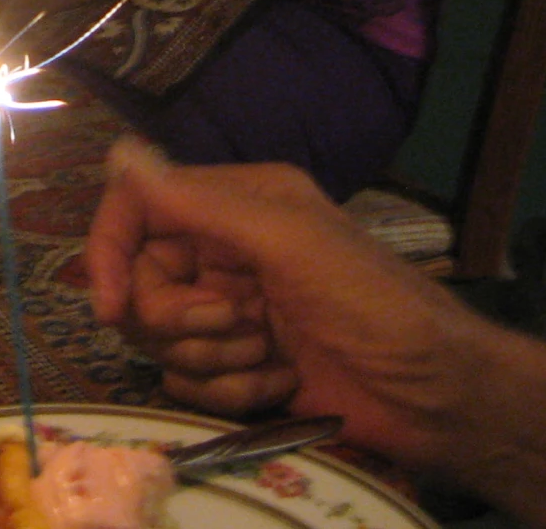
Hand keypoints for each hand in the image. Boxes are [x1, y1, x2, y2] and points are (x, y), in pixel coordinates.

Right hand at [87, 140, 486, 469]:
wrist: (436, 394)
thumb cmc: (372, 303)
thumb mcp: (286, 241)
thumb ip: (199, 202)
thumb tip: (121, 152)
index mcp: (237, 202)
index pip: (138, 208)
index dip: (110, 251)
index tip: (110, 306)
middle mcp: (225, 250)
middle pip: (141, 282)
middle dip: (179, 318)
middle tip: (234, 327)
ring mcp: (232, 311)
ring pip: (161, 338)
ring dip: (211, 359)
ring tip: (269, 358)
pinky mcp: (240, 366)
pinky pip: (190, 381)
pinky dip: (231, 390)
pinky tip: (280, 384)